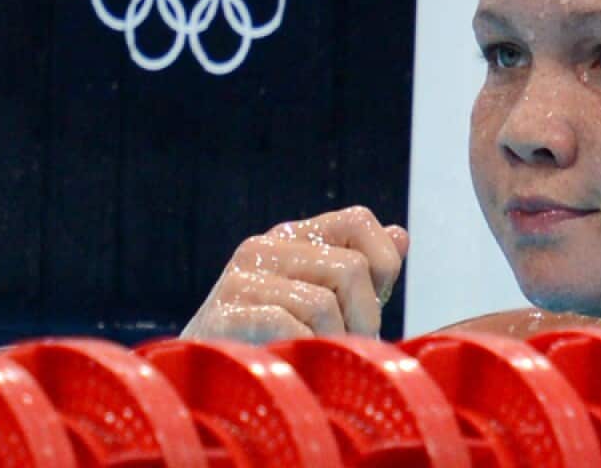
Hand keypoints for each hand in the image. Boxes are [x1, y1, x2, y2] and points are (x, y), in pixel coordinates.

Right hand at [181, 206, 409, 342]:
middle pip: (352, 269)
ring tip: (316, 358)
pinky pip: (289, 326)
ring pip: (324, 304)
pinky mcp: (222, 313)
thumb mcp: (324, 302)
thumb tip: (400, 235)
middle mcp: (264, 246)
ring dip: (332, 343)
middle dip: (363, 318)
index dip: (383, 265)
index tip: (372, 305)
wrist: (201, 379)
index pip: (359, 220)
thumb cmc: (275, 343)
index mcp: (293, 237)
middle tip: (347, 346)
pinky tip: (289, 361)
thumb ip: (362, 271)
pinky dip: (301, 352)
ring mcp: (240, 277)